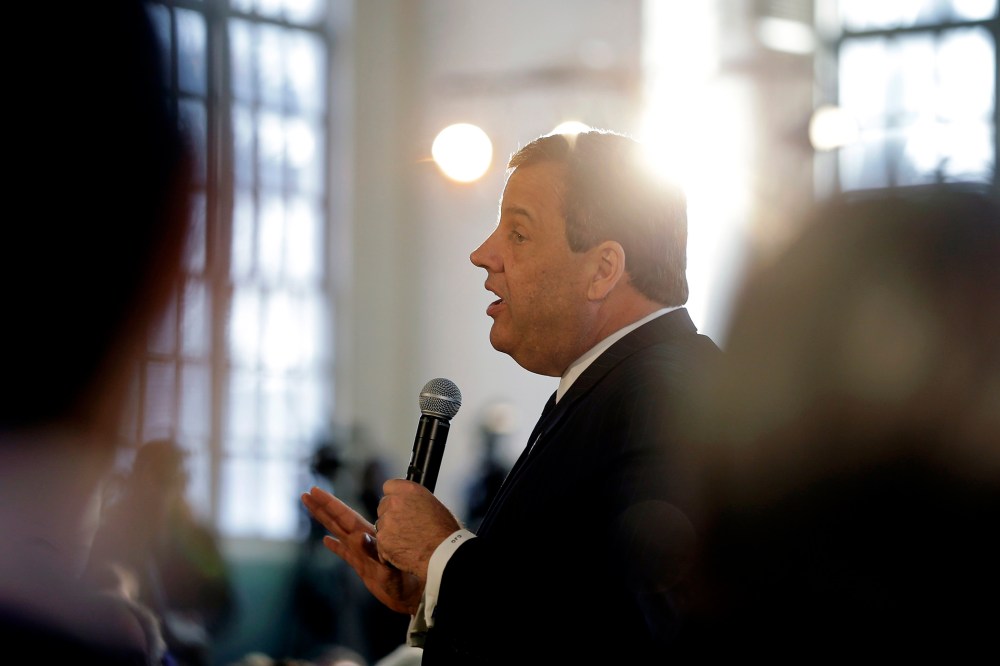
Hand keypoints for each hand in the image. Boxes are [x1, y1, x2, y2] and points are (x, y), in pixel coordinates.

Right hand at [301, 486, 422, 614]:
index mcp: (369, 538)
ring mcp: (363, 554)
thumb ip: (372, 553)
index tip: (315, 491)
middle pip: (339, 520)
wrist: (416, 596)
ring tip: (311, 508)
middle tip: (306, 494)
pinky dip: (336, 547)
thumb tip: (359, 537)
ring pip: (339, 533)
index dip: (330, 504)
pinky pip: (346, 554)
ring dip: (325, 521)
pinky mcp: (364, 568)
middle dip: (323, 507)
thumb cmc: (406, 582)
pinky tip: (327, 541)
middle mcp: (364, 543)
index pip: (345, 516)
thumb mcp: (387, 569)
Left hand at [375, 479, 462, 579]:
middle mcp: (395, 502)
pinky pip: (381, 543)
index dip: (394, 497)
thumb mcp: (433, 504)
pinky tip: (403, 551)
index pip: (389, 486)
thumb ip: (415, 500)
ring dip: (389, 532)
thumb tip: (408, 504)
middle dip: (390, 515)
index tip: (398, 504)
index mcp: (409, 490)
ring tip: (407, 541)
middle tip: (404, 526)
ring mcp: (387, 521)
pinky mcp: (383, 540)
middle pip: (383, 506)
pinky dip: (388, 549)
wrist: (444, 552)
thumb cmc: (444, 531)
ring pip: (381, 525)